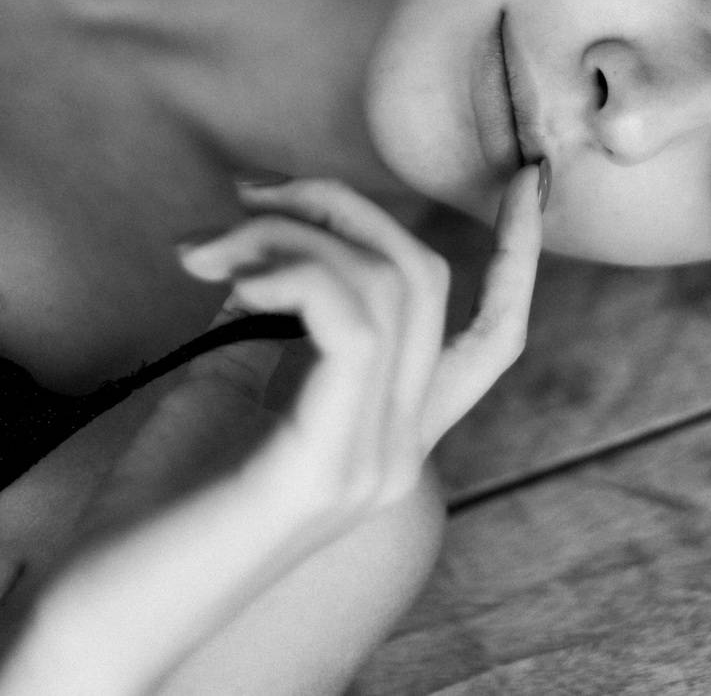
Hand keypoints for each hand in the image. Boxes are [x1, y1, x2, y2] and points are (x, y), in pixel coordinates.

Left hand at [176, 165, 544, 539]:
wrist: (98, 617)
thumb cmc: (150, 507)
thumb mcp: (226, 384)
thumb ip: (276, 315)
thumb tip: (282, 238)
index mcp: (388, 436)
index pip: (490, 339)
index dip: (519, 255)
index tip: (527, 178)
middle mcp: (398, 453)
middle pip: (426, 278)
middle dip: (343, 204)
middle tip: (248, 193)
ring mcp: (371, 464)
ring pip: (389, 285)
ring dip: (292, 233)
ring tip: (208, 247)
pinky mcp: (325, 469)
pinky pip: (350, 323)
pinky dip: (293, 272)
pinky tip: (232, 282)